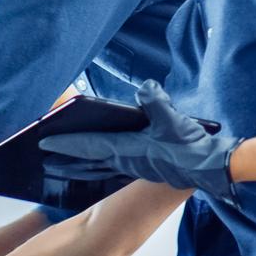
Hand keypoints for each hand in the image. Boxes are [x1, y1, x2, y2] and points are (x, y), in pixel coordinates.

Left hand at [40, 82, 239, 203]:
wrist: (211, 168)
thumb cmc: (191, 146)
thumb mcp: (173, 118)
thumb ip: (155, 100)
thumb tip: (144, 87)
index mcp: (128, 150)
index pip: (89, 145)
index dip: (65, 141)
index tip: (44, 141)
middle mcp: (127, 161)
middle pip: (89, 159)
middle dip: (68, 156)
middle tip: (46, 155)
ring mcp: (135, 167)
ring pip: (100, 164)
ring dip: (82, 162)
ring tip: (64, 162)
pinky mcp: (146, 168)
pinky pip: (114, 164)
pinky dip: (100, 161)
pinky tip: (101, 159)